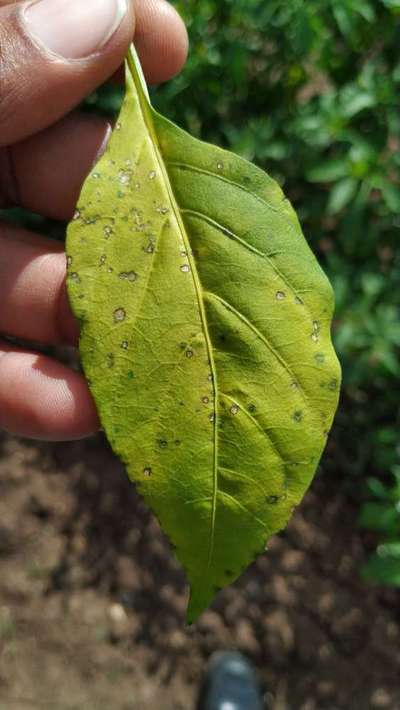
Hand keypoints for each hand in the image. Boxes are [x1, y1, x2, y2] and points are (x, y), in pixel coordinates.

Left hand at [0, 0, 187, 440]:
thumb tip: (108, 13)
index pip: (36, 53)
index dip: (106, 46)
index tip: (168, 51)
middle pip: (59, 188)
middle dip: (135, 218)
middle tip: (190, 243)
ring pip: (36, 291)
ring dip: (103, 329)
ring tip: (162, 356)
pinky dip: (29, 395)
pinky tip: (76, 413)